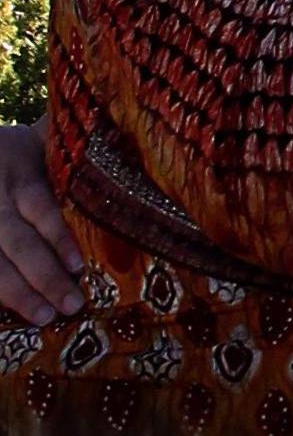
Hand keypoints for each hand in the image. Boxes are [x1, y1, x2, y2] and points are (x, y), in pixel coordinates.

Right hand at [0, 120, 81, 325]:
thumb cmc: (20, 147)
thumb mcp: (43, 136)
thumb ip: (79, 139)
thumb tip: (128, 126)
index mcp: (19, 172)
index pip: (40, 207)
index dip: (56, 237)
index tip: (77, 266)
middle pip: (17, 243)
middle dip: (43, 276)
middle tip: (72, 304)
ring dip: (18, 294)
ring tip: (45, 317)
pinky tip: (9, 319)